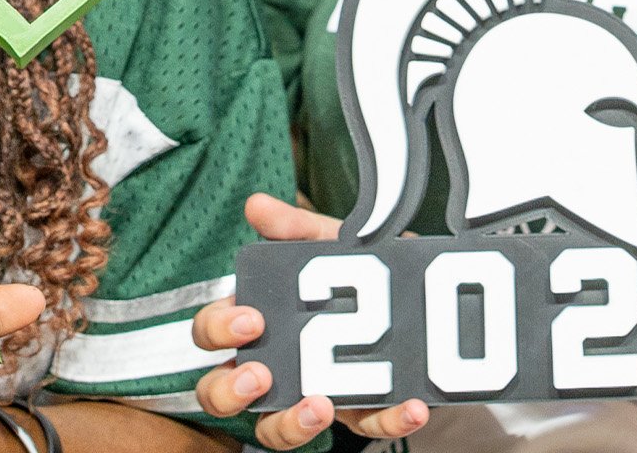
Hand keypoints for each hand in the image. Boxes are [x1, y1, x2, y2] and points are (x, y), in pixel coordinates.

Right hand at [190, 193, 428, 450]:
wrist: (425, 292)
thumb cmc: (361, 271)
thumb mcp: (332, 244)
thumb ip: (296, 229)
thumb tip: (257, 205)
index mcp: (258, 323)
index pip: (211, 334)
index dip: (218, 330)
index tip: (250, 320)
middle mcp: (274, 368)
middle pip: (220, 395)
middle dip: (231, 392)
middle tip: (260, 376)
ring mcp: (314, 395)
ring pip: (275, 431)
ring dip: (291, 424)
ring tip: (319, 405)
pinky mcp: (363, 414)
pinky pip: (368, 428)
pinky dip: (389, 422)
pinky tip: (409, 406)